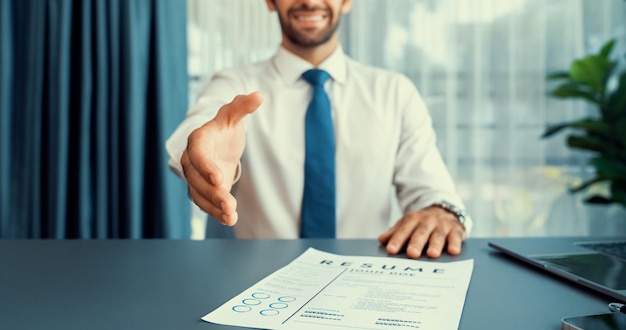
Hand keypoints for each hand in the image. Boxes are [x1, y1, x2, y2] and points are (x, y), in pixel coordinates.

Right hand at [181, 92, 262, 225]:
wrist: (218, 142)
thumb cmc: (225, 126)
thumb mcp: (233, 114)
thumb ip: (243, 106)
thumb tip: (258, 95)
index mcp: (198, 140)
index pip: (198, 154)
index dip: (206, 167)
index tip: (219, 179)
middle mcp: (191, 160)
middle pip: (197, 179)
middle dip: (213, 193)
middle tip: (229, 203)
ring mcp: (195, 177)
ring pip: (199, 195)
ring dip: (214, 207)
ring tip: (231, 216)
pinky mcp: (202, 191)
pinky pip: (205, 204)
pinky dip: (216, 213)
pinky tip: (230, 219)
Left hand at [378, 206, 466, 258]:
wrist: (445, 210)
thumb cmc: (422, 223)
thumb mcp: (407, 224)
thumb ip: (395, 232)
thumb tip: (381, 240)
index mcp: (413, 219)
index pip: (403, 230)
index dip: (397, 240)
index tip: (391, 250)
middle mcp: (427, 221)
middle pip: (420, 233)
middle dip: (416, 243)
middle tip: (411, 254)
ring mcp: (442, 225)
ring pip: (438, 236)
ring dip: (435, 244)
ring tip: (432, 254)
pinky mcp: (456, 230)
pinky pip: (456, 237)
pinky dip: (455, 243)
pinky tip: (454, 251)